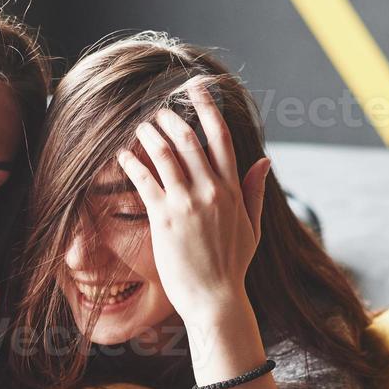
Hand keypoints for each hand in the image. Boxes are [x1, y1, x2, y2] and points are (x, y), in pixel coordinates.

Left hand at [116, 78, 271, 330]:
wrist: (215, 300)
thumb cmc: (232, 267)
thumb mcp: (252, 228)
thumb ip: (254, 192)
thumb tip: (265, 160)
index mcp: (233, 191)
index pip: (222, 138)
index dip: (209, 108)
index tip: (197, 87)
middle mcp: (211, 192)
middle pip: (189, 139)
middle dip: (171, 117)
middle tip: (156, 109)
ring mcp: (187, 204)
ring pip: (165, 154)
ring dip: (149, 133)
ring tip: (138, 125)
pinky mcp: (164, 219)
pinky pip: (145, 180)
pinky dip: (132, 161)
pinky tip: (123, 153)